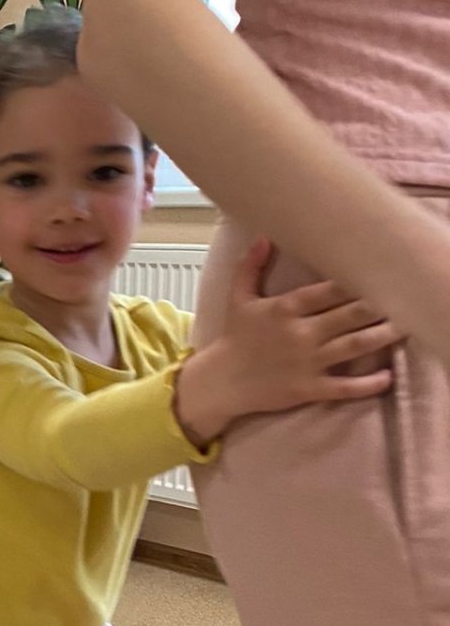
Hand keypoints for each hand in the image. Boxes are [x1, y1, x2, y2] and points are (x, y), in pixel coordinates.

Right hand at [176, 239, 397, 446]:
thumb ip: (251, 266)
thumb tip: (264, 237)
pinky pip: (344, 387)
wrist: (219, 382)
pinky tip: (387, 377)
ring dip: (383, 336)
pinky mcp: (308, 388)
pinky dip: (367, 384)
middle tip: (404, 296)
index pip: (331, 289)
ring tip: (406, 327)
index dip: (358, 279)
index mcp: (286, 308)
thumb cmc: (233, 339)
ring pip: (355, 346)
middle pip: (351, 314)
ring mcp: (307, 362)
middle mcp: (301, 333)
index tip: (381, 270)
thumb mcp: (239, 298)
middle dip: (380, 305)